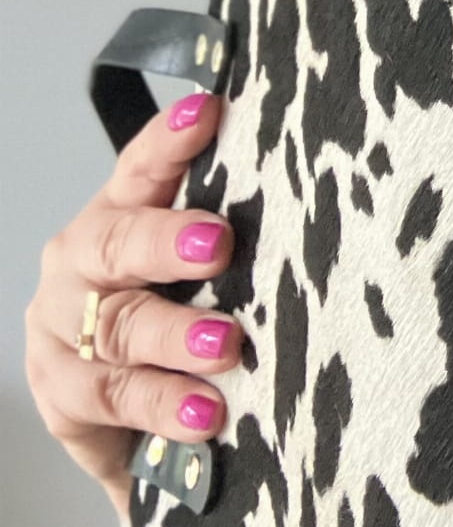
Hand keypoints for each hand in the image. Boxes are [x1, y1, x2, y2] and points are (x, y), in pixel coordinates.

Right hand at [23, 92, 241, 520]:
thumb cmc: (175, 312)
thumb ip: (230, 230)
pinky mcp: (61, 396)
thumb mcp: (197, 268)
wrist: (121, 413)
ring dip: (173, 337)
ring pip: (117, 328)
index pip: (141, 168)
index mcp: (119, 214)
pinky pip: (110, 399)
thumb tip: (316, 195)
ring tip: (226, 346)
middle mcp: (81, 263)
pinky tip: (204, 416)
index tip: (208, 110)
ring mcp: (63, 330)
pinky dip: (161, 406)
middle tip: (219, 245)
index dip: (170, 140)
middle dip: (167, 243)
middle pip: (117, 244)